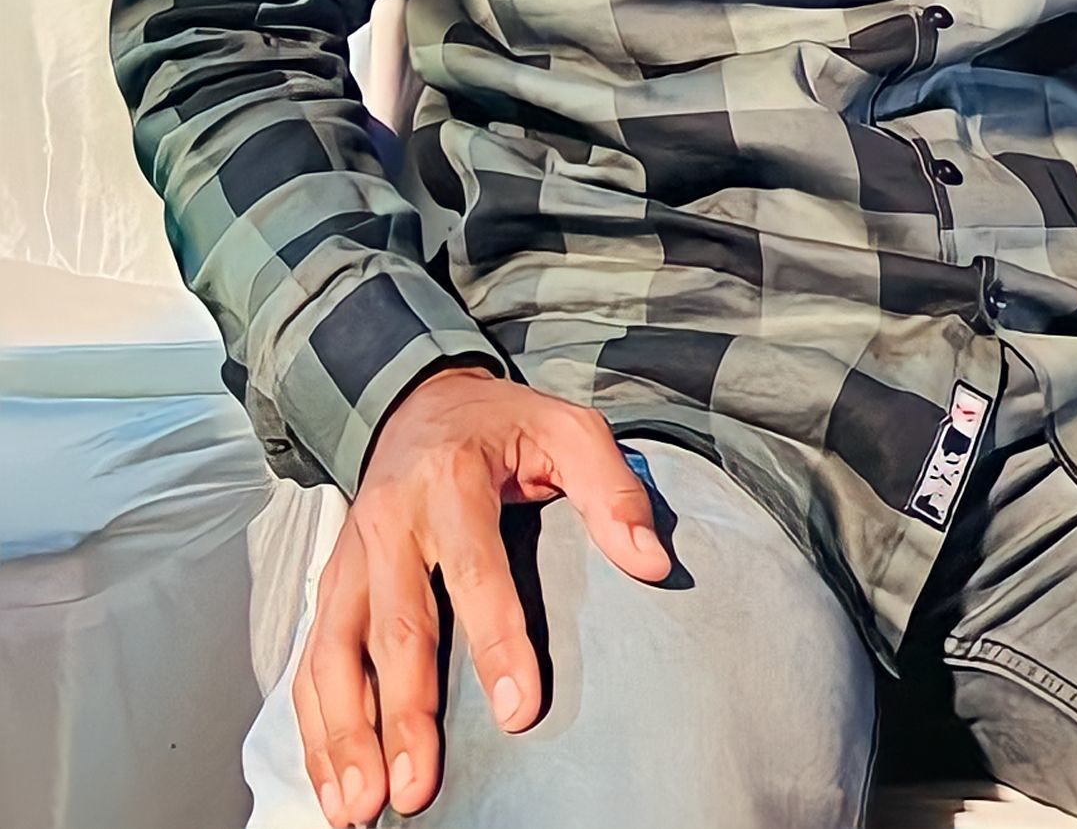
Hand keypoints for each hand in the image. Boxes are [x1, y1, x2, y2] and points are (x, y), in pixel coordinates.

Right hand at [293, 367, 669, 827]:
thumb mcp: (568, 428)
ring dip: (345, 734)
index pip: (474, 570)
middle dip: (405, 714)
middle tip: (417, 789)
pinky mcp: (332, 584)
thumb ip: (612, 490)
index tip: (519, 712)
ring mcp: (351, 557)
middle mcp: (389, 521)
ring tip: (361, 808)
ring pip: (336, 652)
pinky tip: (333, 782)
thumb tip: (652, 563)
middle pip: (395, 626)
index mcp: (452, 480)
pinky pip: (313, 660)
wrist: (419, 400)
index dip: (496, 642)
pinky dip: (315, 726)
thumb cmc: (502, 427)